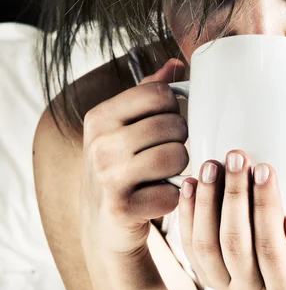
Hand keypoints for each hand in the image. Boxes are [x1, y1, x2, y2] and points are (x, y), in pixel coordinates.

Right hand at [80, 58, 187, 256]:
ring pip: (177, 156)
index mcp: (100, 116)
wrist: (102, 224)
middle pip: (173, 124)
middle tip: (169, 150)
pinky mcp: (121, 208)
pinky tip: (160, 195)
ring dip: (181, 167)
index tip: (167, 121)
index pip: (159, 93)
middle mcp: (100, 143)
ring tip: (167, 172)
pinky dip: (175, 195)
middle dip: (180, 139)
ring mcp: (108, 176)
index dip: (174, 107)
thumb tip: (176, 64)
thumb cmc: (121, 166)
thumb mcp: (124, 126)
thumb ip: (148, 93)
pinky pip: (173, 192)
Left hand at [178, 151, 285, 289]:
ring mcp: (223, 285)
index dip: (266, 208)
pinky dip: (187, 212)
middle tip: (237, 157)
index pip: (272, 249)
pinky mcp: (203, 272)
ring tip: (212, 165)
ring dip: (206, 200)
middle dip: (234, 195)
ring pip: (205, 245)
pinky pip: (188, 244)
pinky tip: (191, 182)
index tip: (265, 169)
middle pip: (235, 244)